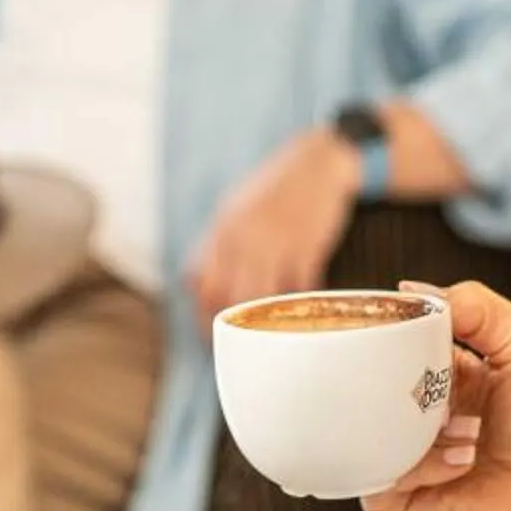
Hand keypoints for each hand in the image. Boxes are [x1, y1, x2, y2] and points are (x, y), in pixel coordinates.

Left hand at [186, 128, 362, 325]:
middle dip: (234, 330)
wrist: (317, 162)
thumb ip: (216, 246)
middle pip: (229, 299)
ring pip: (263, 300)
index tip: (212, 335)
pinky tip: (306, 314)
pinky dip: (302, 307)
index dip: (204, 316)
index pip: (202, 285)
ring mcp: (276, 245)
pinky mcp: (307, 249)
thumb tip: (193, 283)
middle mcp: (244, 239)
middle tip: (243, 348)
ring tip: (274, 339)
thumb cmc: (276, 189)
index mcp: (223, 231)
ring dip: (268, 323)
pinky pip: (299, 292)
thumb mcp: (235, 209)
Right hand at [363, 281, 510, 510]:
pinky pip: (376, 475)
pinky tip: (461, 465)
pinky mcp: (394, 501)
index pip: (398, 343)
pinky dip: (418, 466)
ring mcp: (402, 457)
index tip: (394, 326)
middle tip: (429, 383)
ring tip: (467, 434)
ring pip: (368, 428)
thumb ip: (478, 306)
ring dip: (417, 425)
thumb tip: (409, 291)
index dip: (395, 333)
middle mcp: (418, 415)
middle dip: (397, 379)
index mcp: (444, 376)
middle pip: (373, 383)